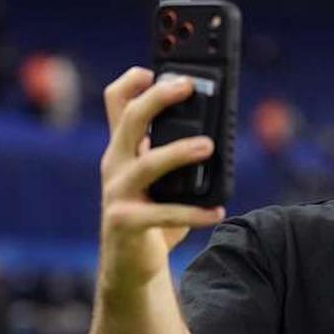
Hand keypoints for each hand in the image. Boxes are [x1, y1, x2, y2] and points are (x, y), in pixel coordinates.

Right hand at [99, 67, 224, 286]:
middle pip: (131, 120)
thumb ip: (179, 155)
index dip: (133, 80)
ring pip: (147, 163)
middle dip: (158, 98)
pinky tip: (216, 211)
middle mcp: (115, 165)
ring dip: (179, 152)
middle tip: (189, 86)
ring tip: (209, 146)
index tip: (158, 67)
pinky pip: (163, 213)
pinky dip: (194, 212)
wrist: (131, 266)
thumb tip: (218, 133)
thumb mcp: (164, 181)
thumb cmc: (154, 215)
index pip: (117, 102)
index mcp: (123, 149)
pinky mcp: (124, 222)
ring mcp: (117, 193)